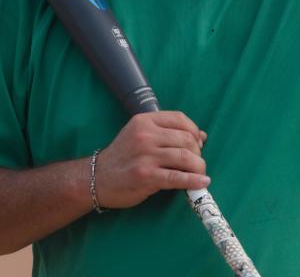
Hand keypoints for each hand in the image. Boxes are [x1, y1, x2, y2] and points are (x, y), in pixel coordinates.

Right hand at [94, 111, 208, 208]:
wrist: (96, 179)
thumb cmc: (123, 157)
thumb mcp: (140, 136)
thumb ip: (166, 133)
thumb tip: (201, 136)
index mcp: (144, 121)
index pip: (179, 118)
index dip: (194, 131)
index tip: (198, 142)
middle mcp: (145, 135)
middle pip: (186, 139)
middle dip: (198, 151)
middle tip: (197, 161)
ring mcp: (145, 156)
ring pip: (185, 157)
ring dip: (199, 166)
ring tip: (201, 173)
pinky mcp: (146, 176)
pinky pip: (177, 177)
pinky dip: (194, 180)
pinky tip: (203, 182)